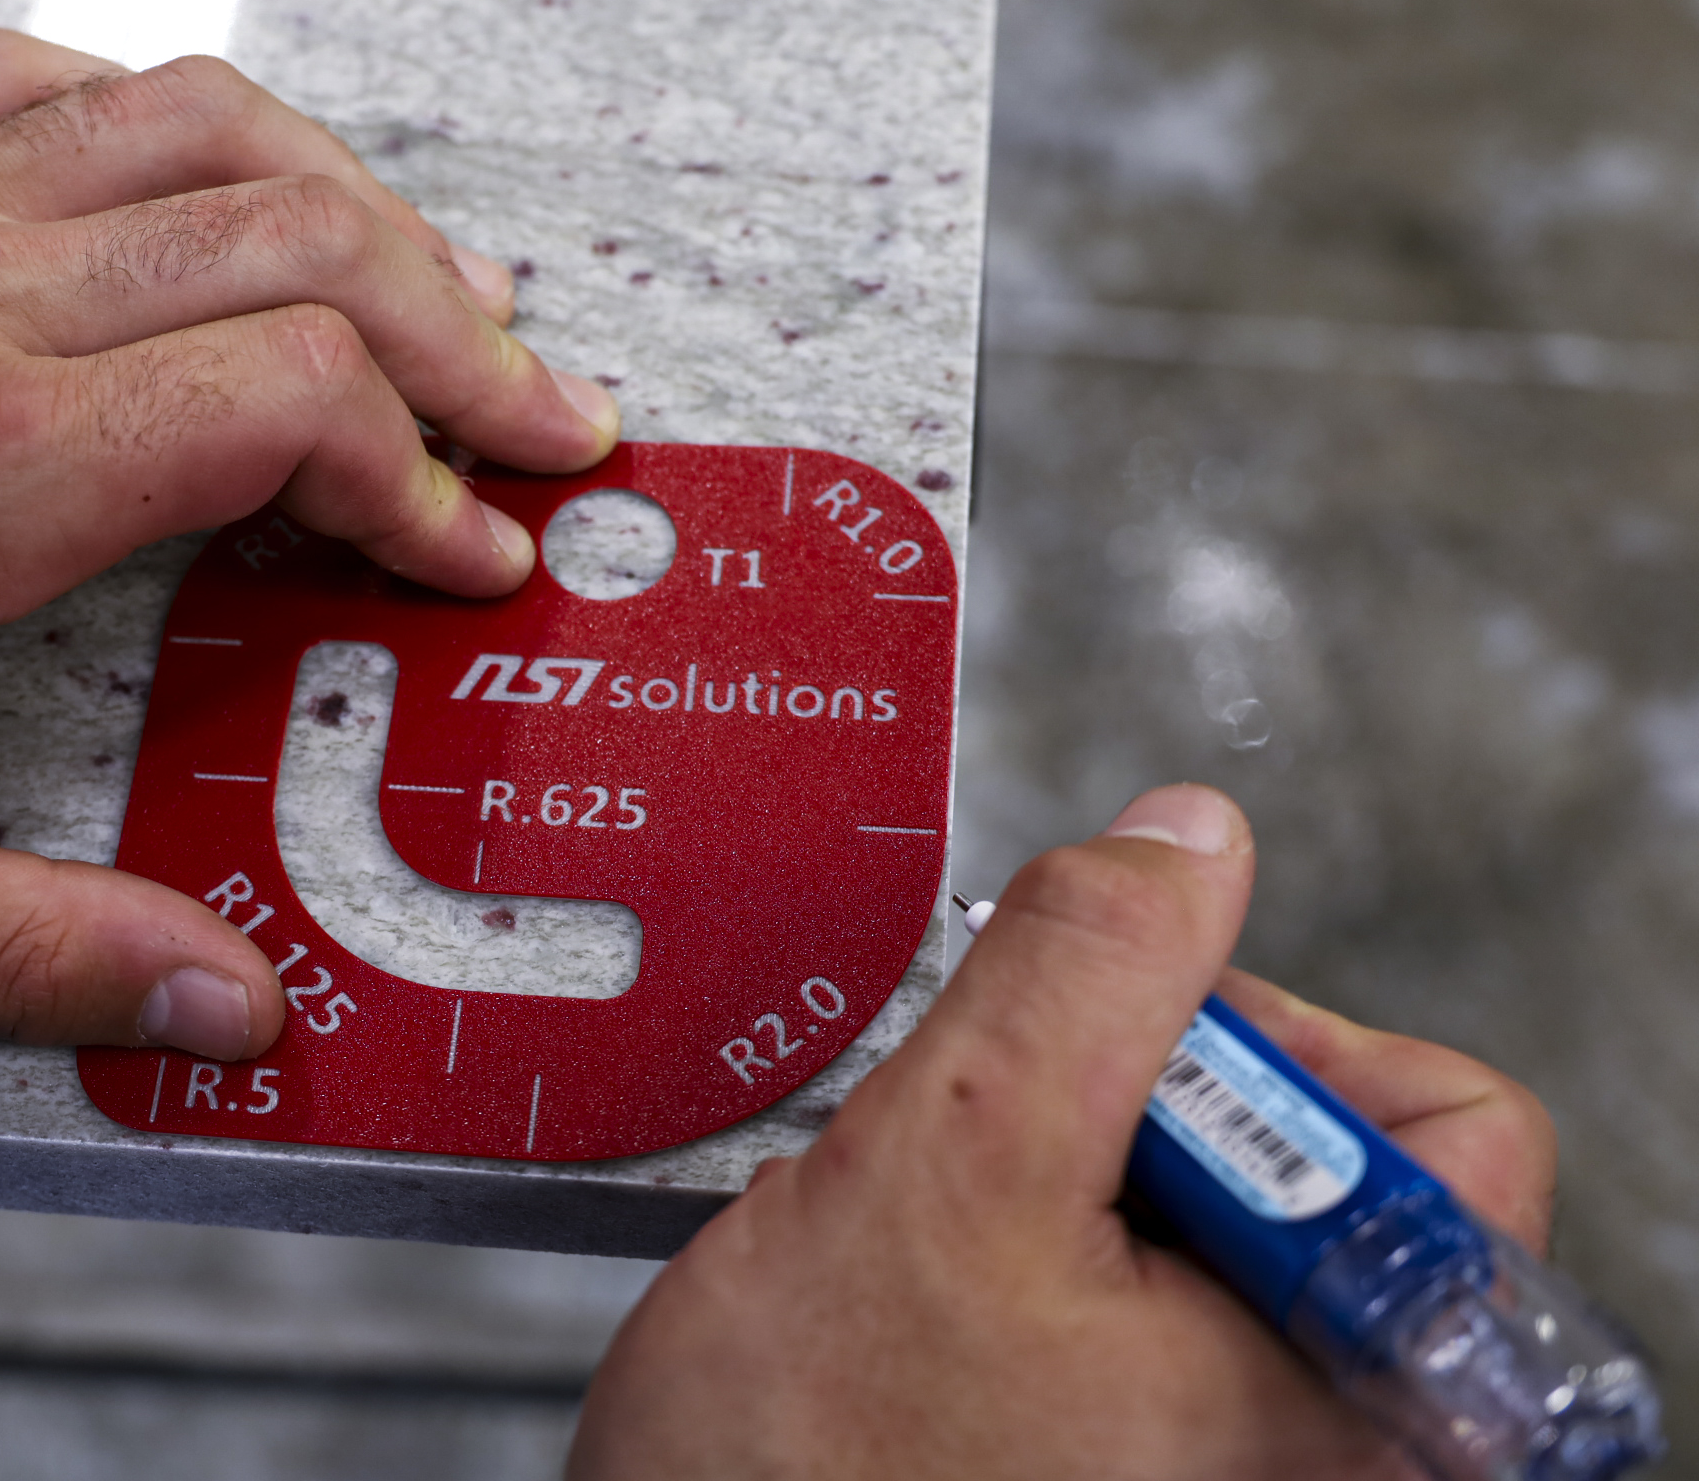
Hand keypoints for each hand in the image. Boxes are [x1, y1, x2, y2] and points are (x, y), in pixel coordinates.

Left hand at [0, 29, 617, 1058]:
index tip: (468, 557)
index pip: (285, 400)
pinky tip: (236, 189)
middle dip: (463, 340)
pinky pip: (59, 80)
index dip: (422, 478)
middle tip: (546, 424)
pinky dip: (186, 116)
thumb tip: (225, 997)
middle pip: (296, 243)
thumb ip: (21, 952)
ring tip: (454, 298)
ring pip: (208, 130)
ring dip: (367, 208)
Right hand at [569, 784, 1555, 1480]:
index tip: (1129, 1054)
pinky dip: (1032, 1216)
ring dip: (1062, 1154)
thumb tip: (1185, 845)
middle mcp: (1318, 1428)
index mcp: (1353, 1392)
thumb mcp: (954, 1158)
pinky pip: (1136, 1265)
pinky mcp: (1138, 1431)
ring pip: (1207, 1200)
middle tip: (1013, 1153)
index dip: (1273, 1040)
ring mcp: (1224, 1434)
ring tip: (952, 1221)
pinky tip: (940, 1260)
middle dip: (1136, 1098)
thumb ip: (1089, 972)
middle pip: (1319, 1150)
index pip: (1447, 1125)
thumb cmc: (816, 1464)